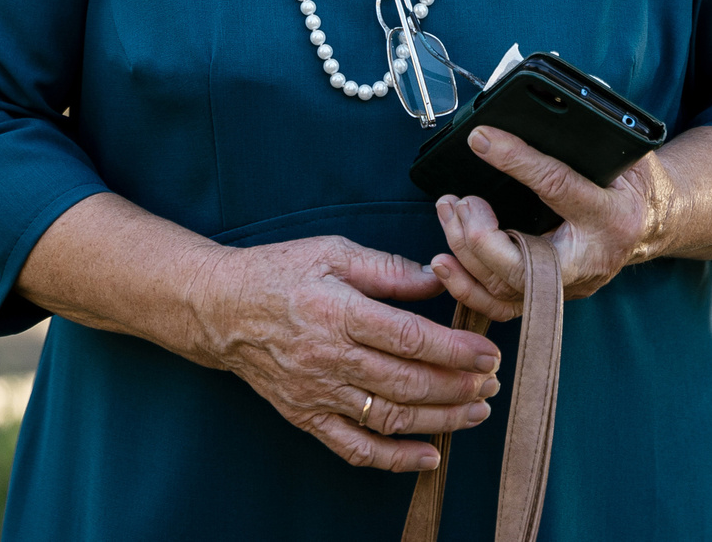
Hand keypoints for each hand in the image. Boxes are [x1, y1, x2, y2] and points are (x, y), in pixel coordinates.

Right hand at [191, 234, 501, 473]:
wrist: (219, 309)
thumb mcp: (331, 251)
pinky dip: (394, 459)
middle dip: (457, 387)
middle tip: (492, 384)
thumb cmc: (278, 271)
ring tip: (476, 412)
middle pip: (405, 382)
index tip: (488, 354)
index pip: (407, 338)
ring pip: (389, 417)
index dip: (453, 351)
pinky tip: (430, 456)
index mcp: (336, 310)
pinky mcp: (306, 416)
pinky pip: (355, 447)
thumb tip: (438, 281)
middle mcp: (327, 357)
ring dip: (440, 421)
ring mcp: (316, 392)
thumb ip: (387, 268)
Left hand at [430, 125, 667, 320]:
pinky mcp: (550, 296)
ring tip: (448, 210)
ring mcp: (568, 286)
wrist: (651, 224)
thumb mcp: (620, 152)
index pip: (557, 185)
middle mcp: (589, 259)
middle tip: (460, 199)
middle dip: (478, 233)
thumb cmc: (630, 183)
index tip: (479, 139)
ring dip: (463, 250)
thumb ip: (582, 135)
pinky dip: (467, 287)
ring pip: (503, 287)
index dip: (515, 160)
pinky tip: (445, 261)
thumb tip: (539, 102)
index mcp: (611, 214)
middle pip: (519, 263)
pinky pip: (501, 305)